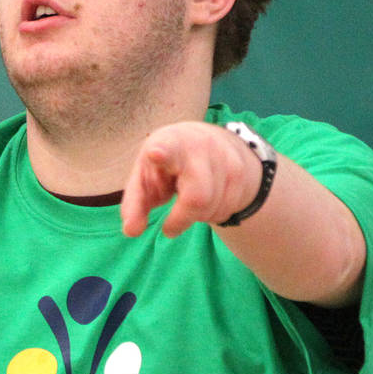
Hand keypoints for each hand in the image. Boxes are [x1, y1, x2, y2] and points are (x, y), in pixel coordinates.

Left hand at [121, 121, 261, 238]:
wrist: (210, 141)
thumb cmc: (166, 165)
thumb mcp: (146, 179)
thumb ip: (135, 205)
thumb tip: (131, 232)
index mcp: (168, 143)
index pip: (167, 148)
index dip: (161, 153)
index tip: (155, 153)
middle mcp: (199, 146)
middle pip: (197, 198)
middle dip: (181, 219)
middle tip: (169, 228)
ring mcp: (224, 157)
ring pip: (213, 208)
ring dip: (197, 217)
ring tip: (188, 200)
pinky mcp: (241, 171)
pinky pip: (226, 210)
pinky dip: (212, 214)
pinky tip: (207, 199)